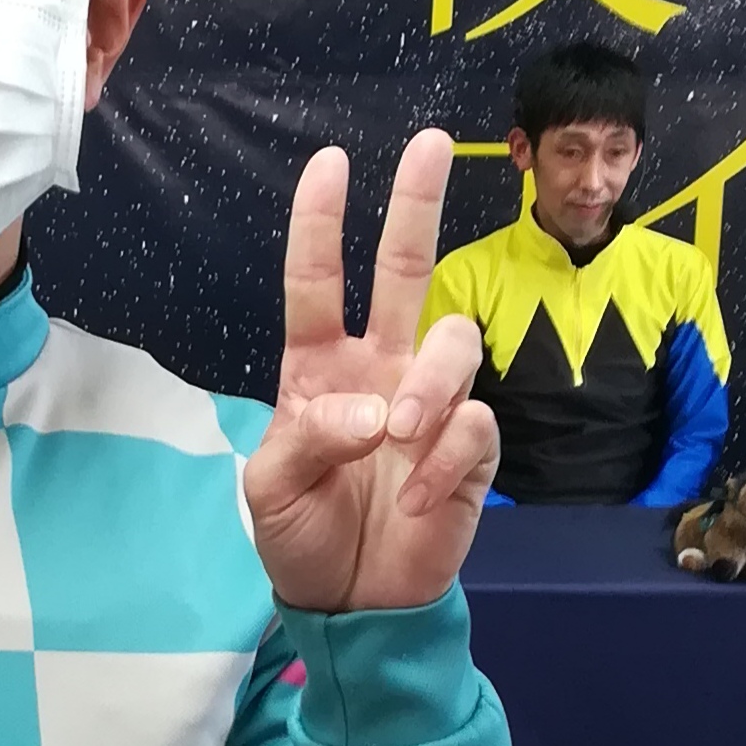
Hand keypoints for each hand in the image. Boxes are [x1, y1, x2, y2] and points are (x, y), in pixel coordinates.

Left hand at [244, 130, 500, 612]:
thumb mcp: (271, 489)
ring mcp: (429, 404)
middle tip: (430, 144)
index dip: (322, 223)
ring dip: (430, 382)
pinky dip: (445, 459)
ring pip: (454, 341)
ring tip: (400, 436)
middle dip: (417, 206)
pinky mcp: (469, 448)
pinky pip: (474, 423)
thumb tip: (373, 411)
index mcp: (318, 368)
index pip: (317, 282)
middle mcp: (380, 369)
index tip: (330, 163)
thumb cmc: (301, 536)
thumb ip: (308, 438)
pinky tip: (417, 500)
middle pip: (406, 270)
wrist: (351, 601)